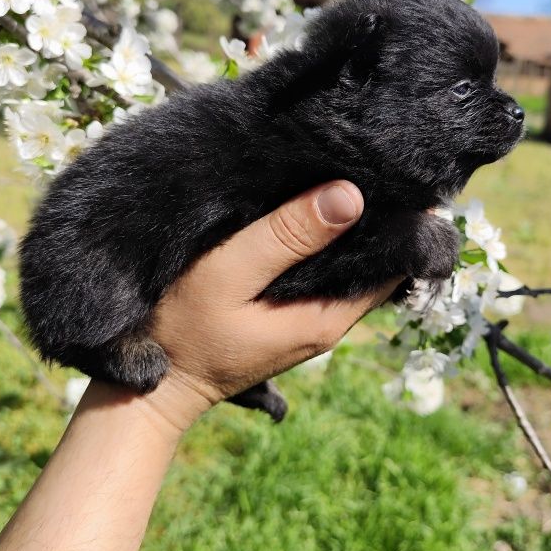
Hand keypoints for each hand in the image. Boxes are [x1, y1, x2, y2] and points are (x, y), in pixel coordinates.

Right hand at [144, 181, 400, 435]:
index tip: (394, 171)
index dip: (400, 218)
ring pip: (350, 266)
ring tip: (342, 172)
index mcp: (326, 319)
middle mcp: (328, 324)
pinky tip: (310, 207)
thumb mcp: (228, 273)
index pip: (393, 264)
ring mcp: (309, 322)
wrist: (150, 389)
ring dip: (349, 227)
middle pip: (376, 262)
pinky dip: (323, 242)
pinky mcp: (289, 316)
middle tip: (371, 160)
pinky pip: (322, 273)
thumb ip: (285, 237)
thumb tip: (350, 196)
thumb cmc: (181, 329)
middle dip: (379, 217)